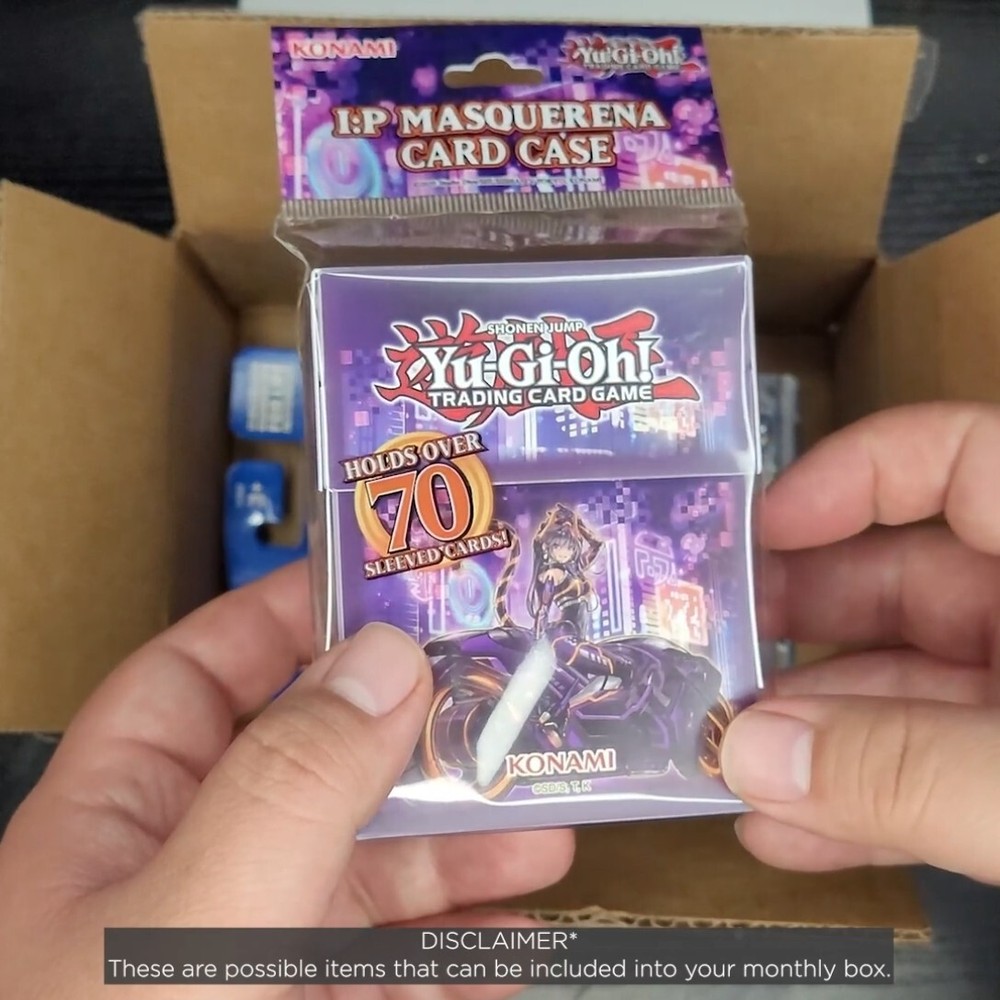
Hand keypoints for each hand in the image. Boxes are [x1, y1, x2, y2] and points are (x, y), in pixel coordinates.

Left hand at [0, 563, 573, 998]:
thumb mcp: (190, 925)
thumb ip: (291, 782)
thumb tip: (389, 653)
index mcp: (117, 821)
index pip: (202, 675)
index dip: (291, 619)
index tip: (397, 590)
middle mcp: (183, 879)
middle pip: (313, 767)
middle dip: (416, 737)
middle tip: (515, 705)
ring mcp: (244, 966)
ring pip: (366, 875)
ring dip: (459, 850)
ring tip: (550, 825)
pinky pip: (392, 984)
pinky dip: (459, 970)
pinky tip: (520, 960)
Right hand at [721, 403, 999, 883]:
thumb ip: (904, 768)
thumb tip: (745, 756)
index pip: (956, 457)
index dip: (848, 479)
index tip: (755, 535)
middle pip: (906, 580)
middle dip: (795, 631)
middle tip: (702, 661)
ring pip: (913, 687)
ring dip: (815, 733)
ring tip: (727, 765)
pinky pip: (942, 767)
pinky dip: (872, 796)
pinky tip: (794, 831)